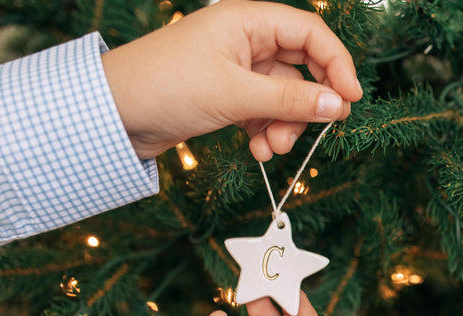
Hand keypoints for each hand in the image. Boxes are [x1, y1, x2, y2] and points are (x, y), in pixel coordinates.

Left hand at [101, 0, 362, 161]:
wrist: (112, 115)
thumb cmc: (164, 86)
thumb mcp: (235, 94)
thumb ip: (291, 100)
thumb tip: (338, 106)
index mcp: (246, 21)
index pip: (310, 33)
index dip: (336, 64)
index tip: (350, 99)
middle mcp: (245, 40)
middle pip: (302, 68)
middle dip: (307, 104)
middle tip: (317, 130)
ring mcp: (237, 69)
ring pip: (284, 96)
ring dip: (285, 125)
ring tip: (272, 147)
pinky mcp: (227, 95)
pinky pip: (265, 111)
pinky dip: (267, 131)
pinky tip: (257, 148)